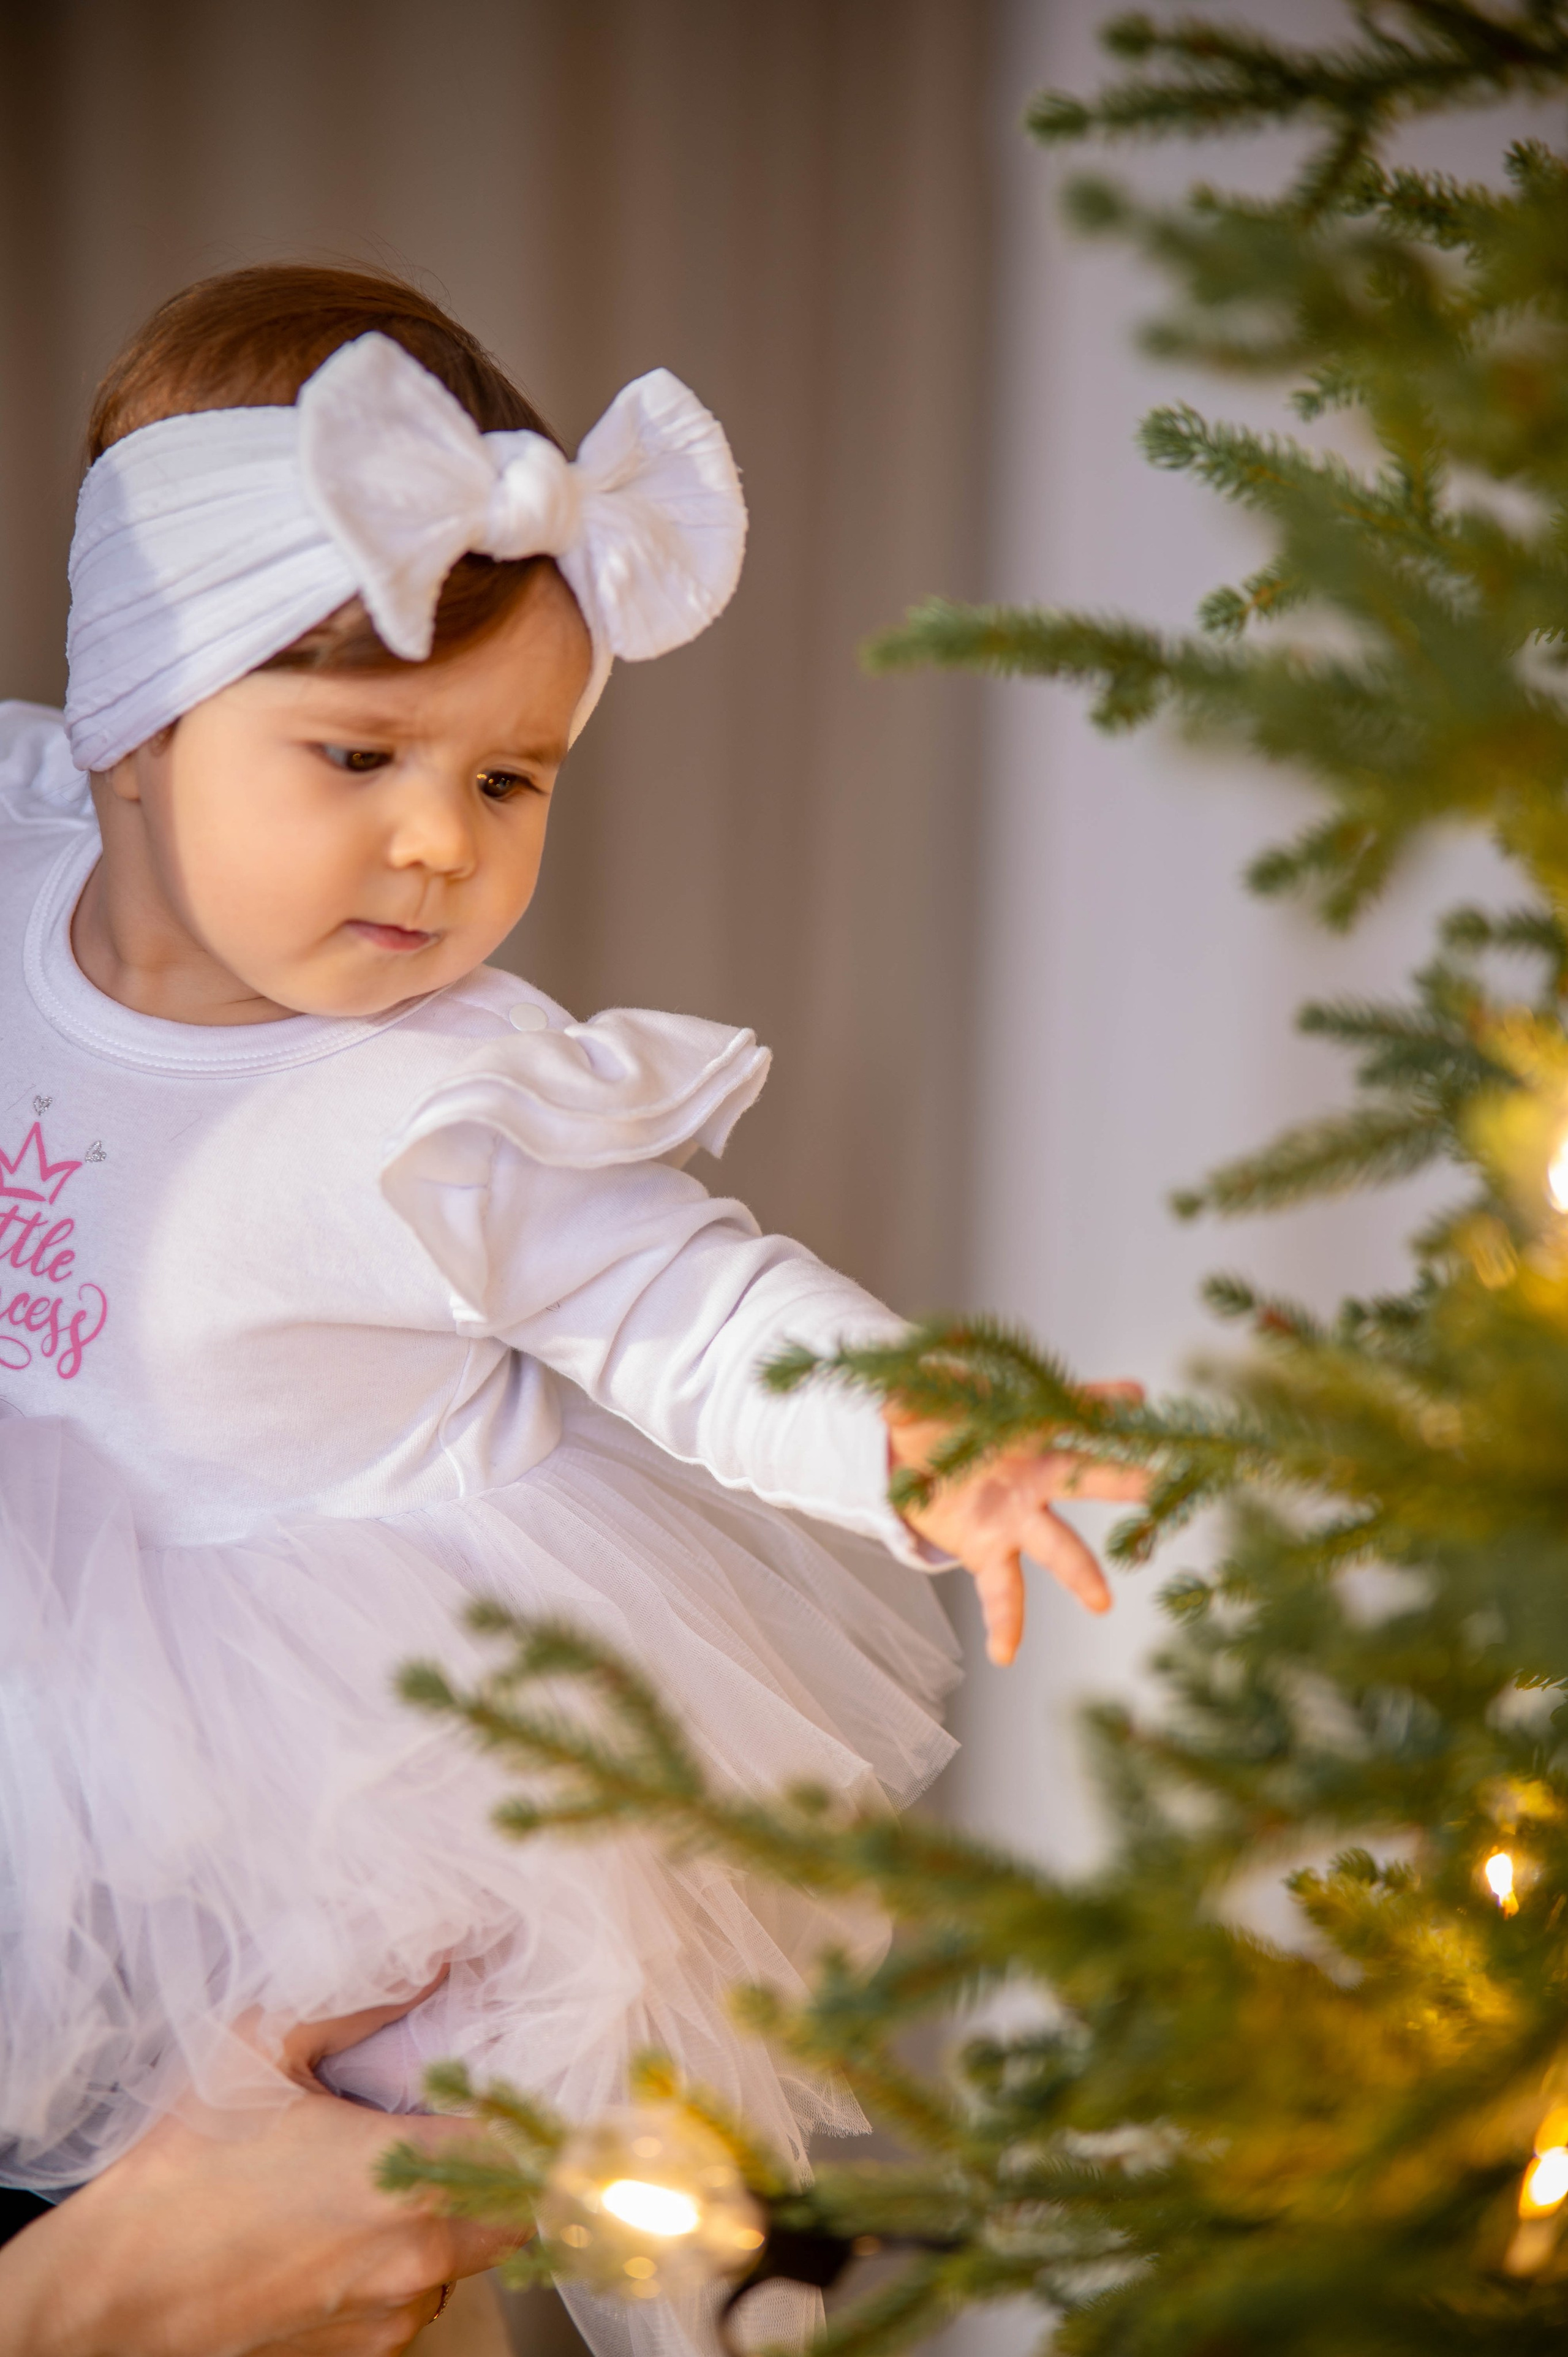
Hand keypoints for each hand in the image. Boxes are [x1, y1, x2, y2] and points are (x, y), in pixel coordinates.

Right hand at [0, 1999, 522, 2356]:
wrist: (111, 2292)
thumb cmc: (183, 2171)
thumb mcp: (261, 2050)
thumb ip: (361, 2002)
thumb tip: (435, 1963)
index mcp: (405, 2180)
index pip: (530, 2152)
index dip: (540, 2116)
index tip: (528, 2087)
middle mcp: (413, 2258)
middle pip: (516, 2214)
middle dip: (506, 2169)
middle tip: (467, 2122)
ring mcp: (387, 2315)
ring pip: (467, 2262)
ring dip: (455, 2220)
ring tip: (398, 2174)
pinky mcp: (357, 2353)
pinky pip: (415, 2302)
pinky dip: (405, 2266)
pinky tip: (352, 2228)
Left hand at [887, 1384, 1147, 1666]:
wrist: (910, 1457)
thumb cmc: (936, 1417)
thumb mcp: (922, 1397)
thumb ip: (912, 1398)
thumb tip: (893, 1401)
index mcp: (1026, 1429)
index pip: (1070, 1410)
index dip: (1101, 1402)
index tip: (1136, 1397)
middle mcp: (1034, 1475)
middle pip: (1085, 1477)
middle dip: (1122, 1480)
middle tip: (1161, 1484)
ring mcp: (1018, 1519)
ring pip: (1058, 1546)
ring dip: (1080, 1573)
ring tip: (1102, 1602)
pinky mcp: (990, 1552)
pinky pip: (1003, 1592)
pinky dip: (1005, 1622)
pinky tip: (1003, 1653)